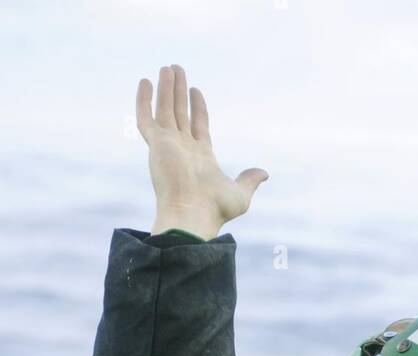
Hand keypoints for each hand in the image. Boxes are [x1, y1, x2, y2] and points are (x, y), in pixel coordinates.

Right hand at [137, 65, 268, 237]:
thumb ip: (249, 180)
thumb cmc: (215, 209)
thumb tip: (263, 173)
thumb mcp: (240, 194)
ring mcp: (168, 145)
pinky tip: (144, 82)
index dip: (197, 107)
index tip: (196, 90)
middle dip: (179, 92)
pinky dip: (143, 100)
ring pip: (164, 109)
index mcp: (200, 157)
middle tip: (177, 69)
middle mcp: (182, 149)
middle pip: (180, 113)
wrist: (193, 215)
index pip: (198, 125)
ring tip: (168, 67)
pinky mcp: (156, 144)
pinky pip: (146, 117)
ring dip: (166, 88)